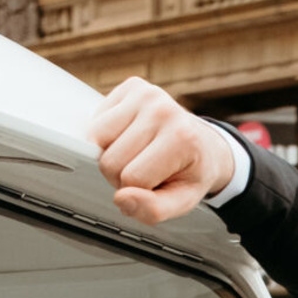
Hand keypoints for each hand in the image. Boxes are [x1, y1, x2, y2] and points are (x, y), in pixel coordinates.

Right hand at [90, 77, 240, 224]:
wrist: (203, 145)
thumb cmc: (190, 172)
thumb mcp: (183, 201)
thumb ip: (154, 210)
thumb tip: (122, 199)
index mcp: (182, 138)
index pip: (131, 179)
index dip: (134, 191)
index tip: (151, 184)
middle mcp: (163, 110)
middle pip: (109, 161)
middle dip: (120, 174)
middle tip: (142, 169)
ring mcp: (146, 94)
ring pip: (95, 140)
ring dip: (110, 154)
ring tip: (135, 154)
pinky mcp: (132, 86)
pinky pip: (95, 122)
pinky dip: (106, 137)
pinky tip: (128, 137)